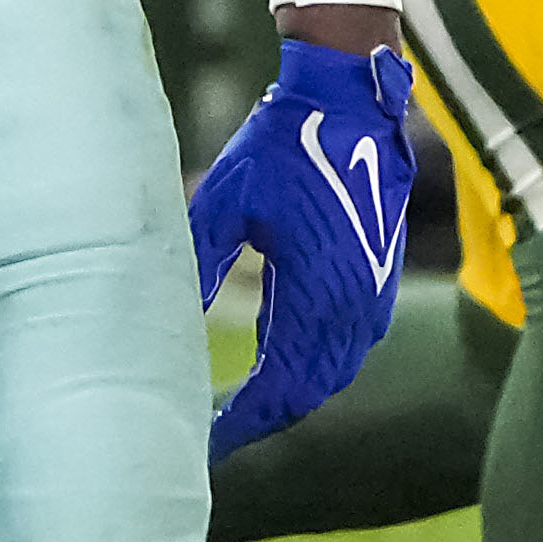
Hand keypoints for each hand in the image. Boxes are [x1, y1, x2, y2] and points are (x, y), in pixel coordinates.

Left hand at [185, 23, 412, 455]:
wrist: (351, 103)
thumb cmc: (282, 145)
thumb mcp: (225, 201)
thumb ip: (198, 264)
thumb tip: (165, 327)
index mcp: (315, 292)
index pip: (277, 386)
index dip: (240, 421)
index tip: (205, 438)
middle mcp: (352, 305)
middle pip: (307, 393)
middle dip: (262, 420)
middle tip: (214, 433)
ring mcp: (372, 296)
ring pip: (331, 375)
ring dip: (289, 398)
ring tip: (241, 410)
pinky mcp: (378, 283)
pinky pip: (347, 350)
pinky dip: (313, 371)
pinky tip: (280, 369)